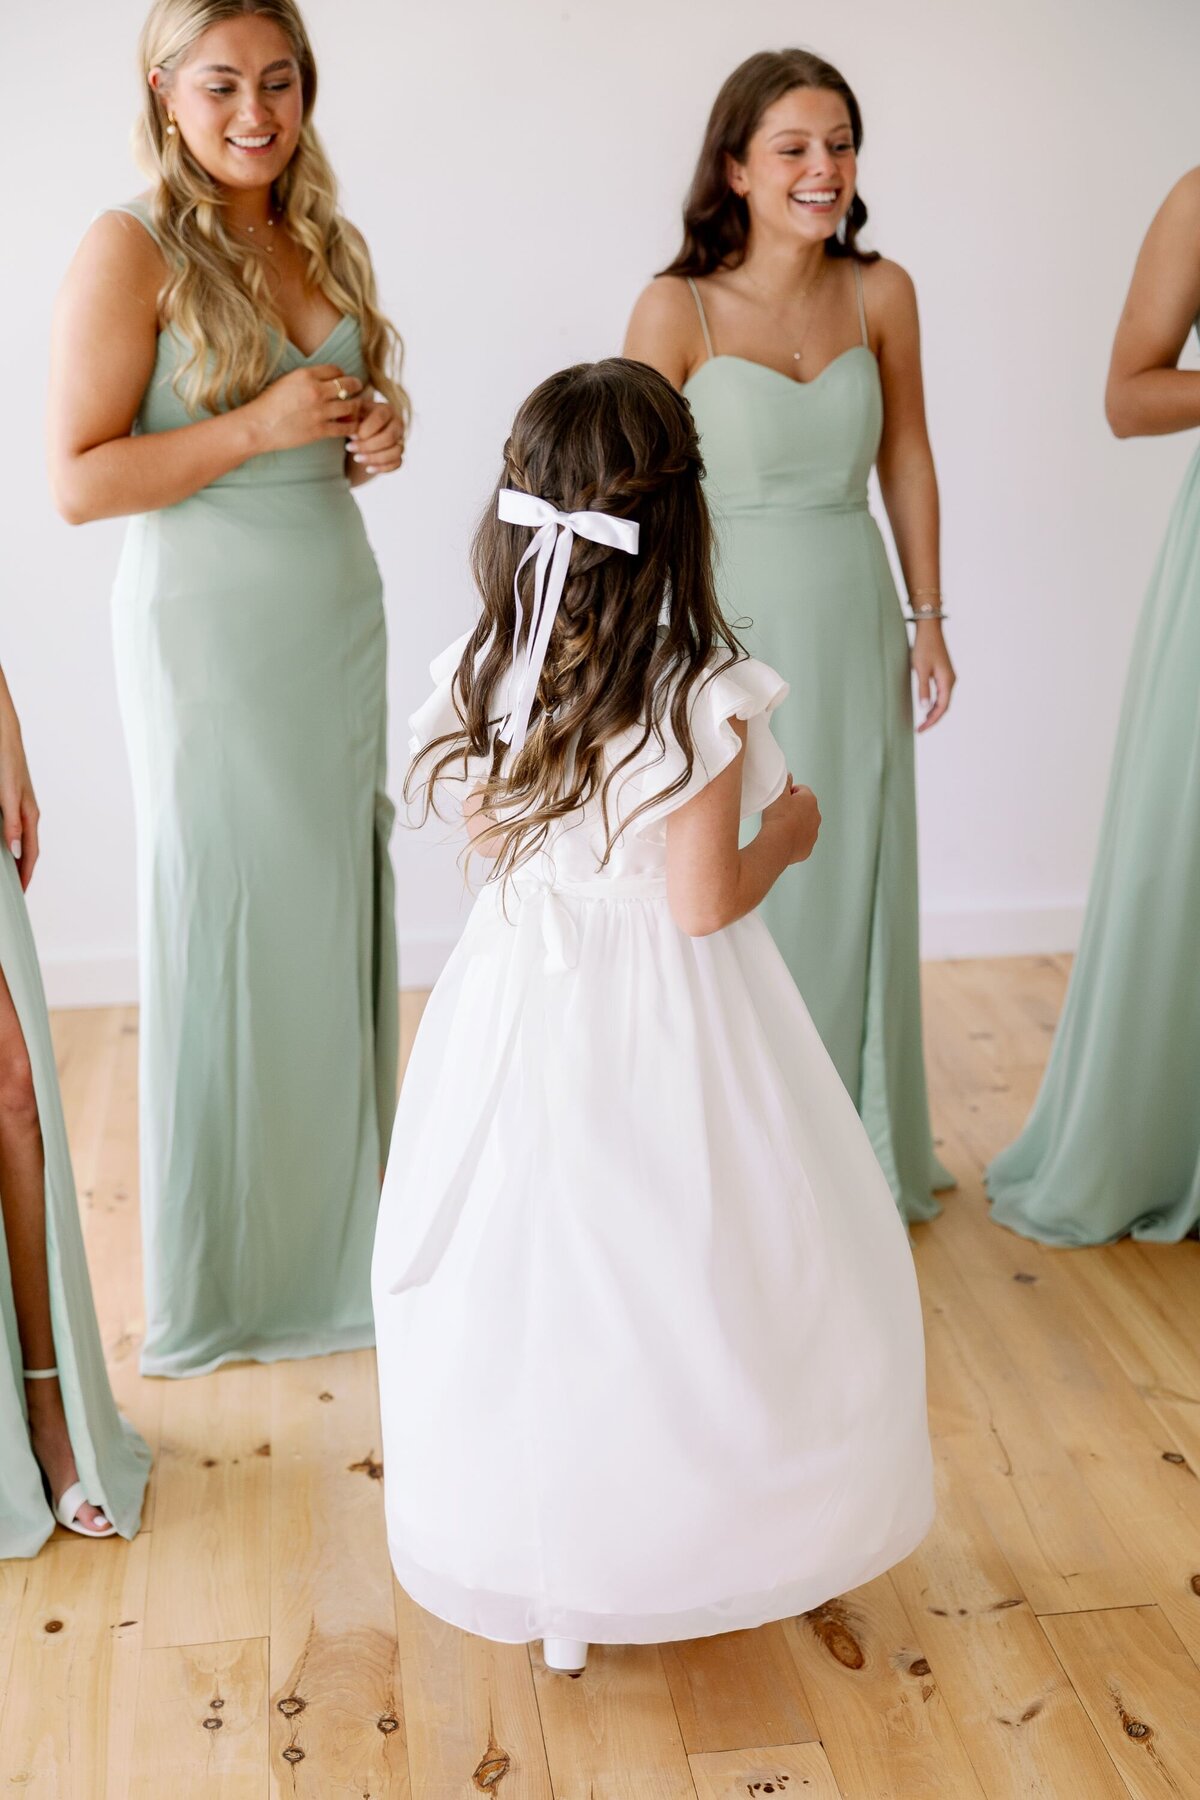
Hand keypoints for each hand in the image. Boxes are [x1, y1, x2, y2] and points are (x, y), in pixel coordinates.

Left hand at [0, 702, 39, 891]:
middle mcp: (26, 812)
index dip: (26, 874)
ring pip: (21, 839)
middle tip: (18, 888)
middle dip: (24, 871)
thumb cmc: (7, 759)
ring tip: (14, 872)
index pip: (31, 853)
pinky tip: (5, 844)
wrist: (3, 733)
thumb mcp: (7, 795)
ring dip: (18, 857)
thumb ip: (12, 824)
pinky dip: (11, 841)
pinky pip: (14, 828)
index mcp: (29, 814)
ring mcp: (19, 806)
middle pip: (28, 849)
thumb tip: (15, 850)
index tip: (21, 891)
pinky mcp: (9, 799)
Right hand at [242, 364, 363, 454]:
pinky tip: (351, 426)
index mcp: (306, 375)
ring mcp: (320, 412)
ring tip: (356, 409)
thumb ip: (307, 378)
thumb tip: (325, 378)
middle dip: (356, 387)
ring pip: (352, 406)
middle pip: (349, 385)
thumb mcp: (287, 380)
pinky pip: (346, 427)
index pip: (336, 370)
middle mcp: (316, 391)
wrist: (258, 426)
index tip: (343, 380)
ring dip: (356, 407)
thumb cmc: (269, 403)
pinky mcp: (320, 430)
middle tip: (359, 390)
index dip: (342, 375)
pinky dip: (352, 427)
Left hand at [346, 396, 404, 476]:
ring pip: (395, 452)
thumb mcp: (351, 412)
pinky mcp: (399, 453)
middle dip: (368, 446)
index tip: (351, 435)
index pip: (381, 418)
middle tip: (349, 447)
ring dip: (375, 458)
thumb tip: (347, 426)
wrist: (364, 428)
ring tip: (356, 458)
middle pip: (389, 437)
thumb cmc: (357, 417)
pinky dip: (383, 468)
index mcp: (386, 410)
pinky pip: (397, 463)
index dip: (366, 429)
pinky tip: (368, 468)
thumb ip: (349, 416)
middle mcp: (397, 424)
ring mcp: (400, 440)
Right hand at [762, 776, 820, 865]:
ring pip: (804, 825)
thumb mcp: (778, 794)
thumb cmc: (778, 818)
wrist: (777, 844)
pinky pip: (801, 840)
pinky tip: (783, 838)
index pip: (801, 790)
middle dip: (793, 809)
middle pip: (805, 808)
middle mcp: (816, 816)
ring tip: (780, 827)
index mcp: (810, 800)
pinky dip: (794, 839)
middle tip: (779, 813)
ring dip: (795, 824)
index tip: (780, 799)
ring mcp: (813, 833)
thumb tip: (789, 776)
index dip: (789, 793)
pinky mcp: (808, 847)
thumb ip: (785, 782)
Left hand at [911, 621, 955, 731]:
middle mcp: (950, 680)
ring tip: (922, 722)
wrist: (929, 629)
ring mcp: (948, 676)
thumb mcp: (921, 669)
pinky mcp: (943, 673)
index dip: (931, 721)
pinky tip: (926, 706)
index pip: (942, 708)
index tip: (920, 729)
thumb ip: (923, 689)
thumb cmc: (924, 647)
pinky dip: (934, 702)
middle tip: (919, 729)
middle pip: (944, 706)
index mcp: (947, 681)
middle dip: (932, 719)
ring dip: (933, 712)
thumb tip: (925, 709)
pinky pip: (941, 693)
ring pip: (943, 700)